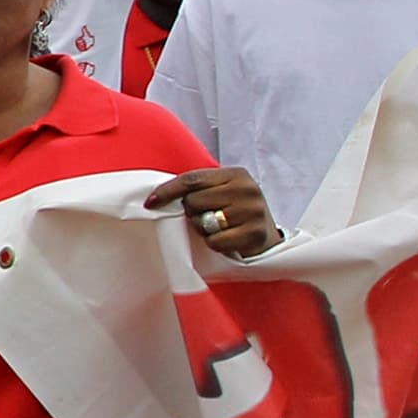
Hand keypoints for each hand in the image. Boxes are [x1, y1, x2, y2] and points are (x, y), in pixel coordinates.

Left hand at [145, 166, 277, 258]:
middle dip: (192, 212)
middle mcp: (247, 189)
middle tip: (205, 216)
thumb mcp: (221, 192)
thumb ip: (197, 189)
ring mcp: (253, 211)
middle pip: (194, 201)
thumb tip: (155, 197)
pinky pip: (215, 241)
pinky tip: (227, 238)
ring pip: (203, 222)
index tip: (150, 203)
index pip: (192, 180)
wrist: (267, 236)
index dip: (167, 191)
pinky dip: (215, 243)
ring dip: (203, 229)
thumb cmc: (234, 211)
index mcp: (236, 174)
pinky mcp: (254, 234)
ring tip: (217, 227)